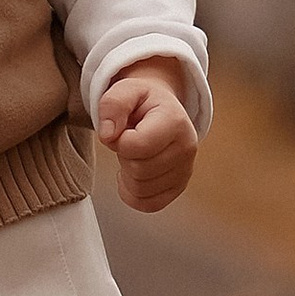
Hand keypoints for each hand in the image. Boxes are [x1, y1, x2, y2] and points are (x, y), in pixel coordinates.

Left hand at [94, 58, 196, 212]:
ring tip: (134, 153)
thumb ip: (112, 105)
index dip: (118, 141)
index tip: (123, 129)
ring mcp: (185, 170)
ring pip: (141, 190)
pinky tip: (132, 174)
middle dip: (124, 156)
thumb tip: (108, 135)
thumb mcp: (124, 91)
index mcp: (175, 121)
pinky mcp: (179, 187)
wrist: (160, 109)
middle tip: (128, 140)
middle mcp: (187, 147)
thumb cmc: (142, 102)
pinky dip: (133, 194)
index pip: (136, 146)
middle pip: (138, 170)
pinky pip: (148, 204)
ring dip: (127, 174)